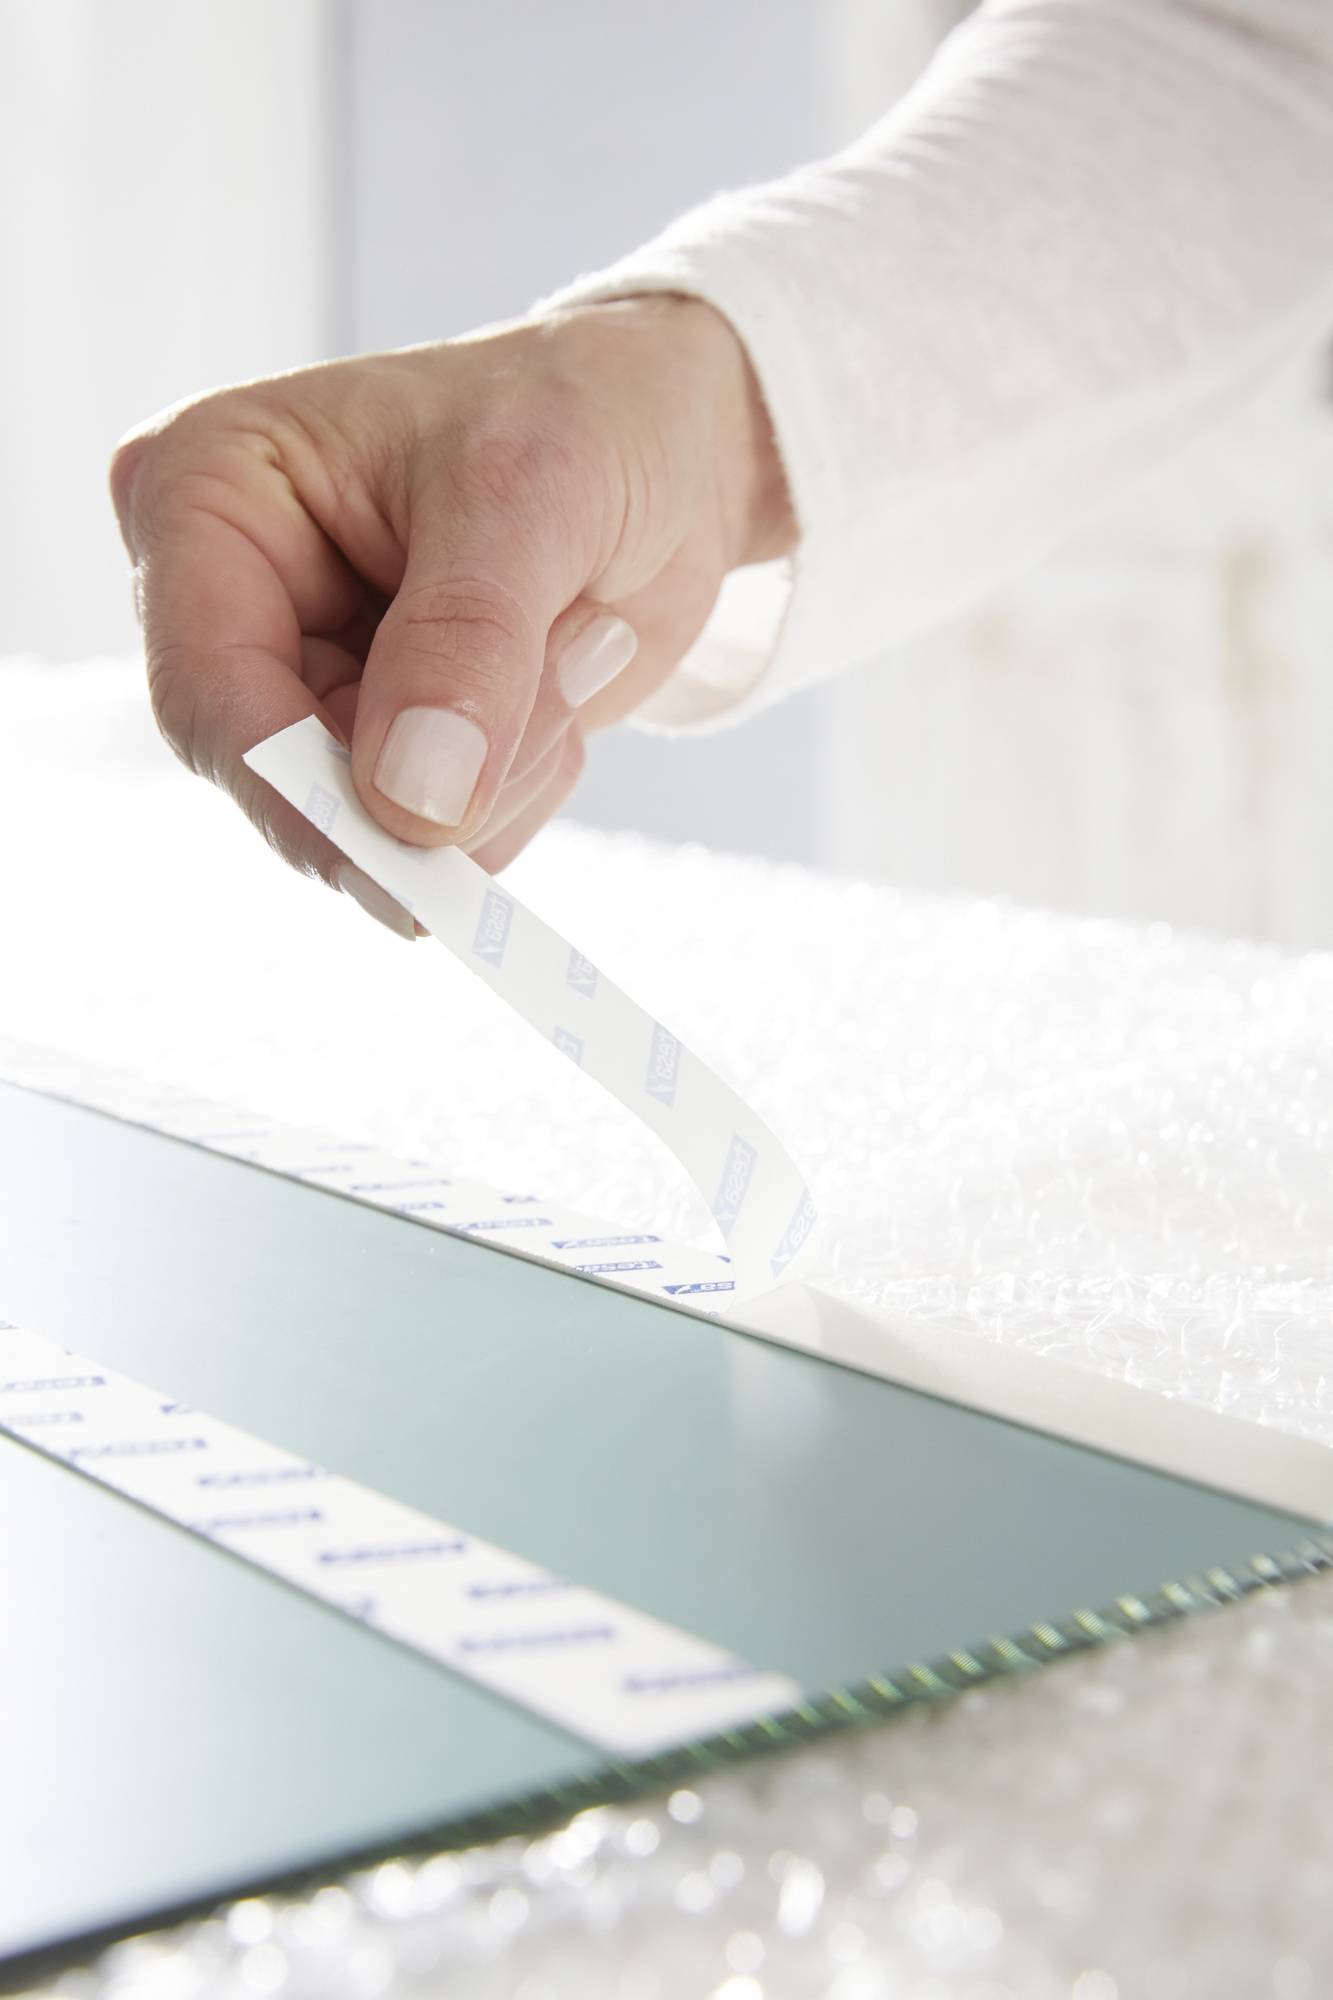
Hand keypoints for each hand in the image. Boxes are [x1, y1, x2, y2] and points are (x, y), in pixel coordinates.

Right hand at [110, 297, 793, 932]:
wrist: (667, 443)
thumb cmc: (582, 414)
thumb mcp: (531, 493)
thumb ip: (464, 643)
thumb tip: (410, 802)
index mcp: (208, 493)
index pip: (208, 692)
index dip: (300, 791)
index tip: (414, 843)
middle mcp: (234, 600)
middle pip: (290, 782)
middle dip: (449, 764)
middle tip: (577, 660)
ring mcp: (309, 683)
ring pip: (382, 825)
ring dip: (508, 762)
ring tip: (576, 632)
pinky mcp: (382, 745)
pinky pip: (445, 836)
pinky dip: (526, 778)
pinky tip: (563, 674)